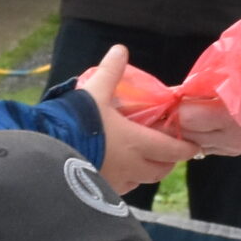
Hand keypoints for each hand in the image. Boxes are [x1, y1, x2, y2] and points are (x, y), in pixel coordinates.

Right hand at [76, 46, 197, 192]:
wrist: (48, 151)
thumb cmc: (76, 121)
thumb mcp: (95, 92)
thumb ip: (110, 72)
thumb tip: (120, 50)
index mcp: (136, 143)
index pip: (172, 150)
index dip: (185, 149)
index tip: (193, 146)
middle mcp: (131, 167)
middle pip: (160, 170)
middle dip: (168, 161)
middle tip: (168, 151)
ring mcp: (115, 182)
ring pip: (142, 181)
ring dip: (147, 171)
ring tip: (143, 160)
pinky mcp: (99, 190)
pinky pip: (122, 188)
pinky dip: (127, 180)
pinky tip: (118, 170)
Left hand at [175, 56, 240, 154]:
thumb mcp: (240, 69)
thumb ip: (208, 80)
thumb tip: (175, 91)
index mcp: (234, 111)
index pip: (186, 114)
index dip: (177, 100)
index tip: (178, 88)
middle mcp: (232, 134)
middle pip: (185, 131)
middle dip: (178, 114)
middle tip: (180, 97)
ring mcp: (234, 146)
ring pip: (192, 141)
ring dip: (187, 124)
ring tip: (192, 105)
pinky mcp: (235, 150)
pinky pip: (205, 145)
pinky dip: (199, 132)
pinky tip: (205, 116)